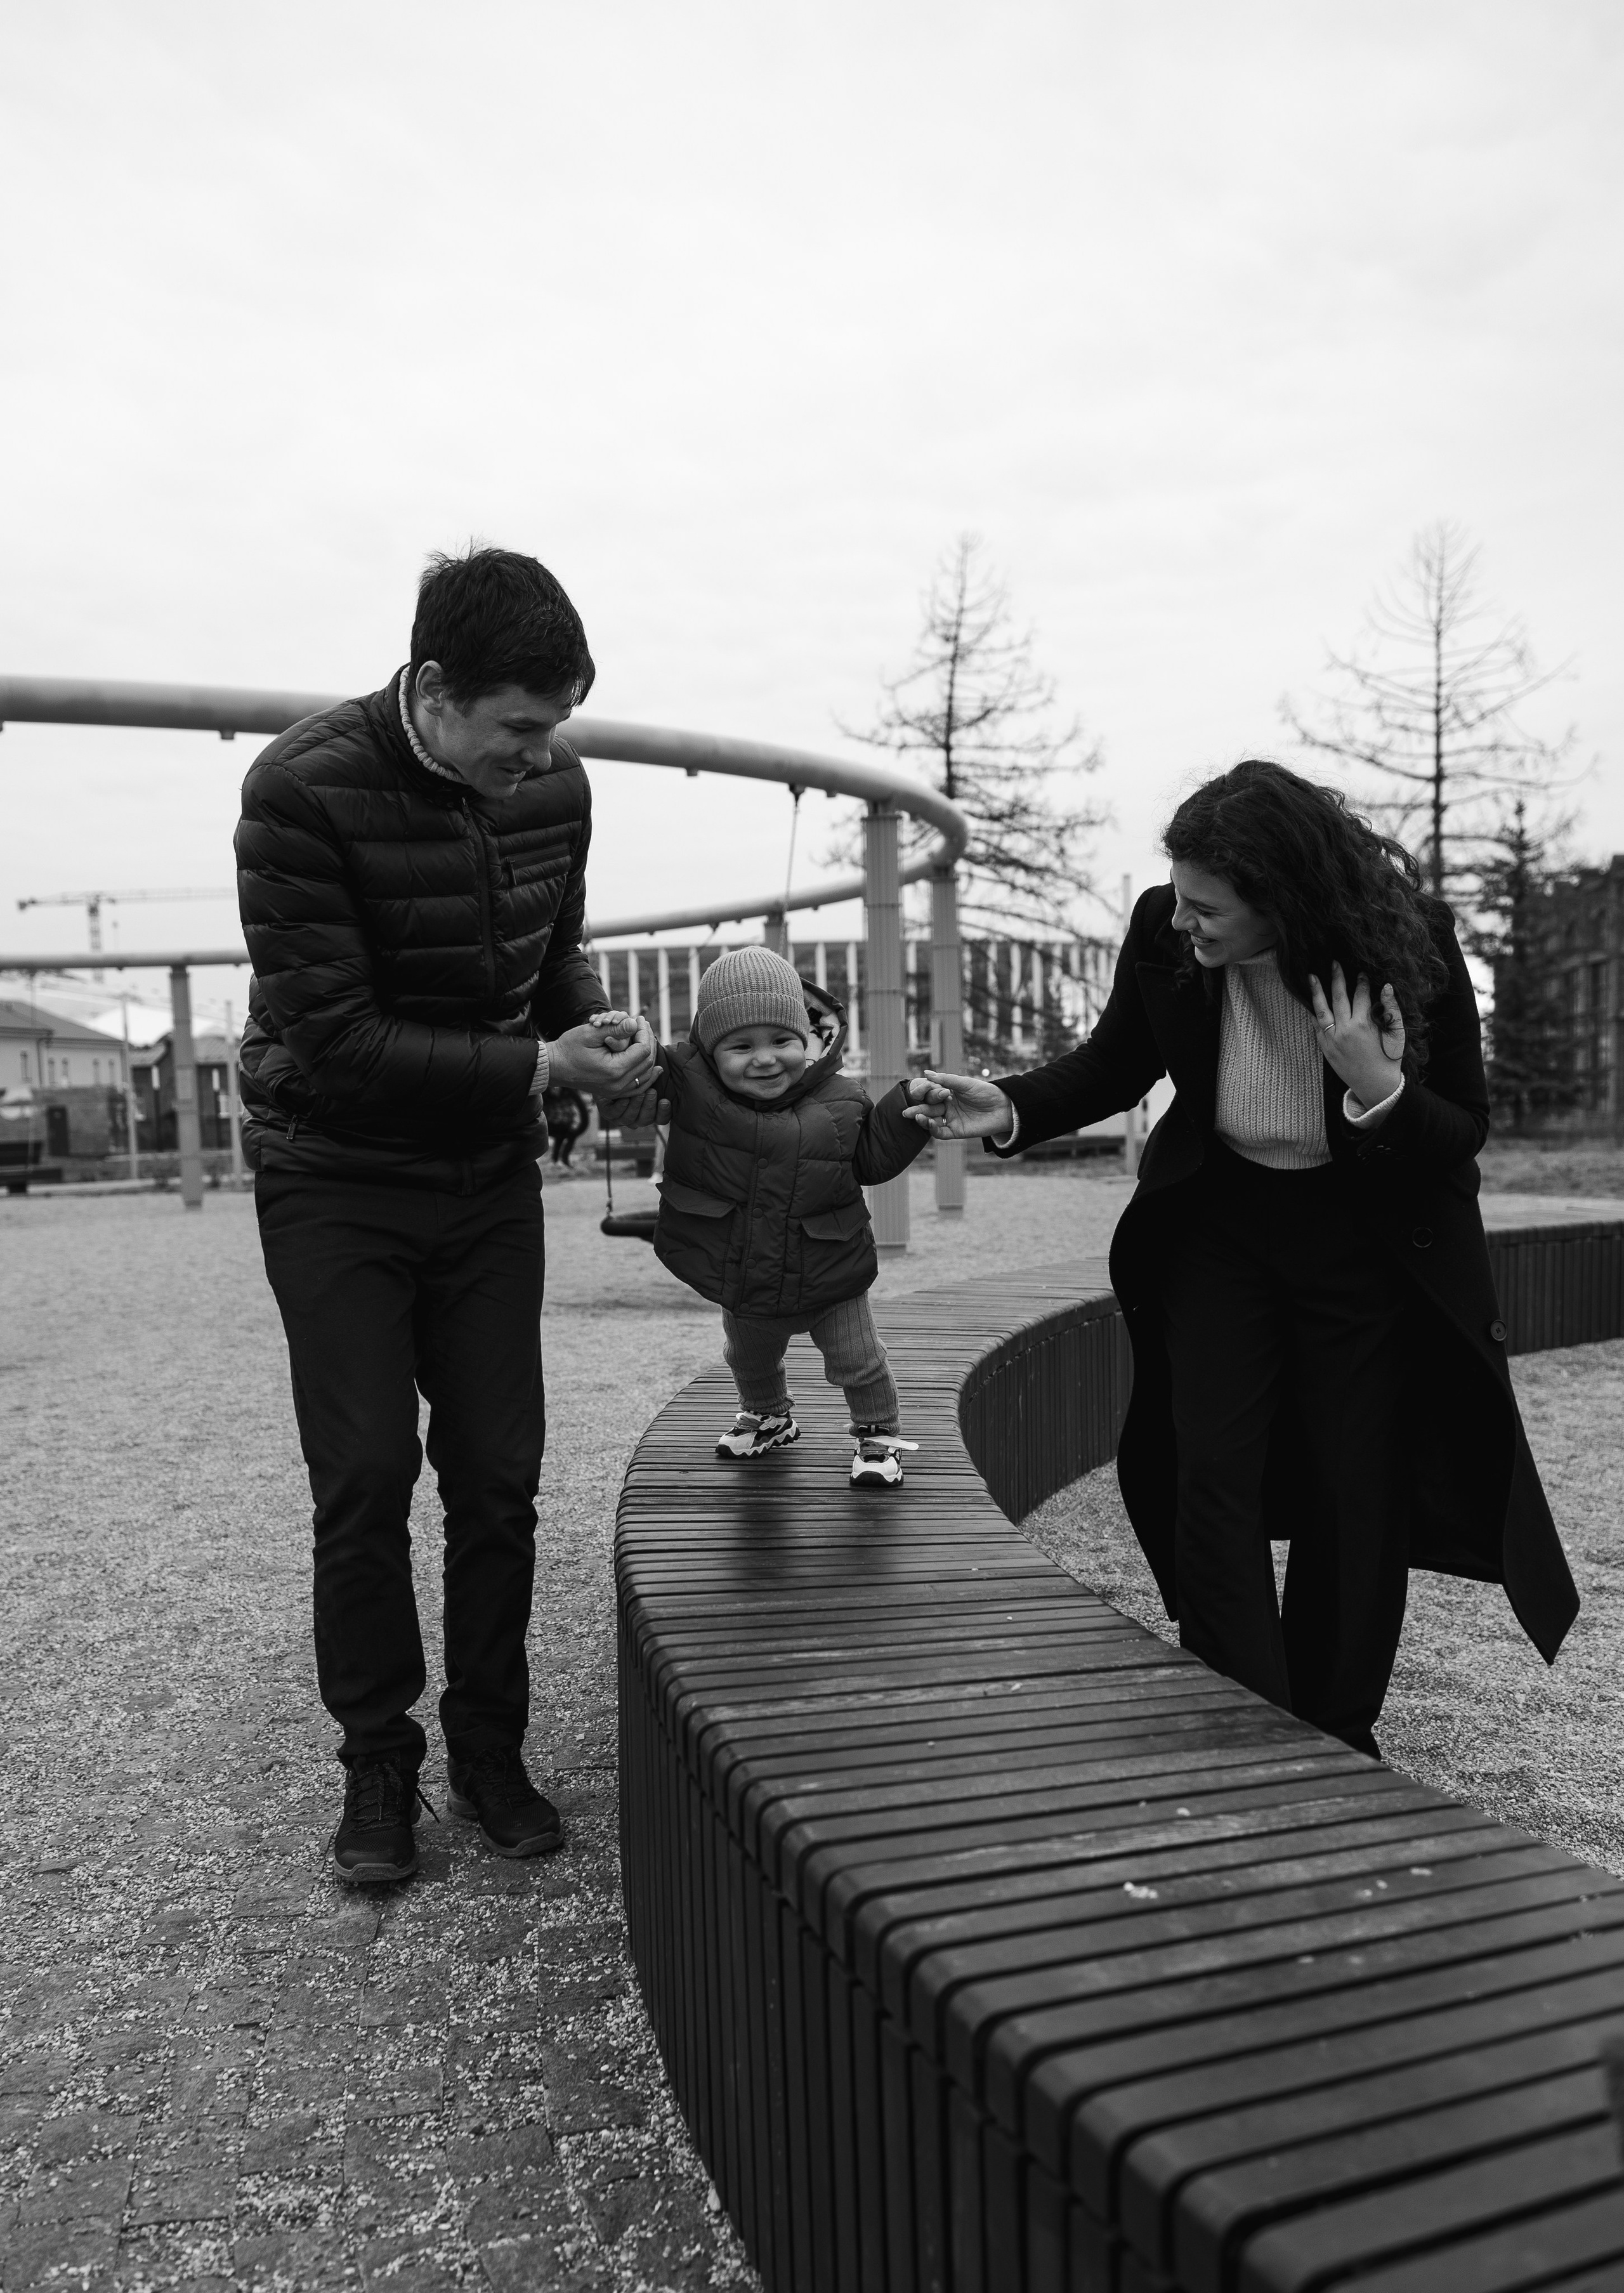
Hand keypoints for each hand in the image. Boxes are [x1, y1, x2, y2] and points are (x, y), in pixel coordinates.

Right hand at [551, 1011, 656, 1098]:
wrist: (554, 1067)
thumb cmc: (569, 1048)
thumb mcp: (591, 1033)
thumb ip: (615, 1028)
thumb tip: (635, 1024)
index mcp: (614, 1069)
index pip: (642, 1050)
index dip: (644, 1032)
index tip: (639, 1019)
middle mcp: (618, 1084)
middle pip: (647, 1062)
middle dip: (648, 1041)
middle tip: (644, 1025)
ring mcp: (617, 1091)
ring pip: (645, 1075)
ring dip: (650, 1056)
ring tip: (647, 1038)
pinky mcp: (614, 1092)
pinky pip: (638, 1087)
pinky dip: (647, 1077)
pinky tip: (655, 1068)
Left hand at [598, 1082, 670, 1129]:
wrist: (607, 1076)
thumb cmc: (630, 1077)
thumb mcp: (643, 1077)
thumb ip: (652, 1076)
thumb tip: (660, 1069)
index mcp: (649, 1113)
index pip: (661, 1119)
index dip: (664, 1112)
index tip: (665, 1101)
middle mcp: (636, 1118)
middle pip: (646, 1120)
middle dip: (649, 1106)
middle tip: (651, 1092)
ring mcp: (622, 1118)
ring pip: (631, 1118)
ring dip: (636, 1106)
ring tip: (639, 1093)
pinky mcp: (608, 1113)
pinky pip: (615, 1114)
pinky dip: (621, 1107)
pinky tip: (624, 1099)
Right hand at [902, 1070, 1015, 1140]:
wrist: (1004, 1107)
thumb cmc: (985, 1092)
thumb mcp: (965, 1083)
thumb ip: (945, 1079)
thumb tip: (925, 1073)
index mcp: (947, 1094)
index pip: (929, 1095)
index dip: (921, 1095)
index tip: (914, 1092)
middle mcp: (946, 1107)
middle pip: (928, 1109)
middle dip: (917, 1110)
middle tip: (906, 1111)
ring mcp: (950, 1119)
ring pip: (932, 1121)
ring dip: (923, 1120)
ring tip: (916, 1116)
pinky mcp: (956, 1131)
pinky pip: (941, 1133)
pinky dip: (933, 1129)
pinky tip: (929, 1124)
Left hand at [1307, 964, 1404, 1111]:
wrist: (1376, 1085)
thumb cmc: (1389, 1057)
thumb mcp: (1396, 1033)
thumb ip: (1391, 1008)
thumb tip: (1387, 986)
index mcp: (1364, 1024)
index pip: (1360, 995)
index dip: (1361, 982)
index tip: (1361, 973)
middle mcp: (1345, 1030)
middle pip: (1338, 997)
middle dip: (1336, 977)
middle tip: (1334, 963)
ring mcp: (1332, 1039)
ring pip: (1321, 1009)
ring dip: (1316, 991)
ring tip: (1311, 976)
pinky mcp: (1325, 1048)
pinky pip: (1315, 1026)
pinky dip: (1313, 1012)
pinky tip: (1310, 1002)